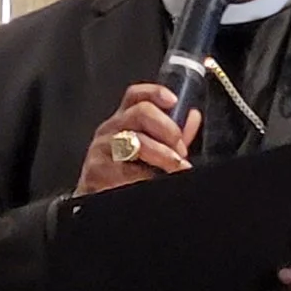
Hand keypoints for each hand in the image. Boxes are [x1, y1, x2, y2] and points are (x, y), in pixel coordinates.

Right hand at [76, 84, 201, 194]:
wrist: (97, 198)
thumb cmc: (125, 174)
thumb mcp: (152, 150)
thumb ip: (173, 134)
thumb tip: (192, 117)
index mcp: (124, 120)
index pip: (136, 96)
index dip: (155, 93)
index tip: (174, 101)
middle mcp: (111, 129)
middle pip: (140, 113)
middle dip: (168, 129)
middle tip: (180, 148)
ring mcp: (102, 148)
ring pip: (136, 141)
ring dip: (163, 154)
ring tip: (176, 166)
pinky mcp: (97, 170)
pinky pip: (128, 170)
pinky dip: (147, 176)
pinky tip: (154, 180)